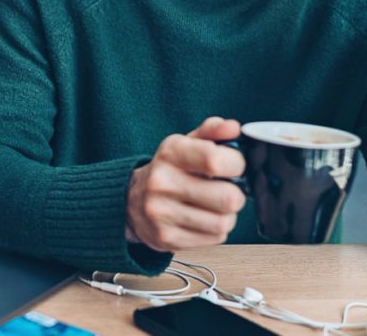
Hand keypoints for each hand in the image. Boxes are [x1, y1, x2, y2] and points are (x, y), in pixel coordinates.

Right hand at [125, 117, 245, 251]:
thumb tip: (233, 128)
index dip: (236, 164)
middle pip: (227, 198)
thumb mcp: (186, 143)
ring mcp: (162, 213)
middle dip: (236, 195)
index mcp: (170, 153)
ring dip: (227, 216)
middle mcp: (162, 182)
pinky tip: (203, 220)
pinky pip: (214, 238)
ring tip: (214, 206)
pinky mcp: (167, 238)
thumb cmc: (168, 170)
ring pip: (223, 222)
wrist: (130, 201)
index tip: (234, 166)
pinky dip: (216, 231)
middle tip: (226, 189)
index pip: (216, 160)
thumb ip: (212, 131)